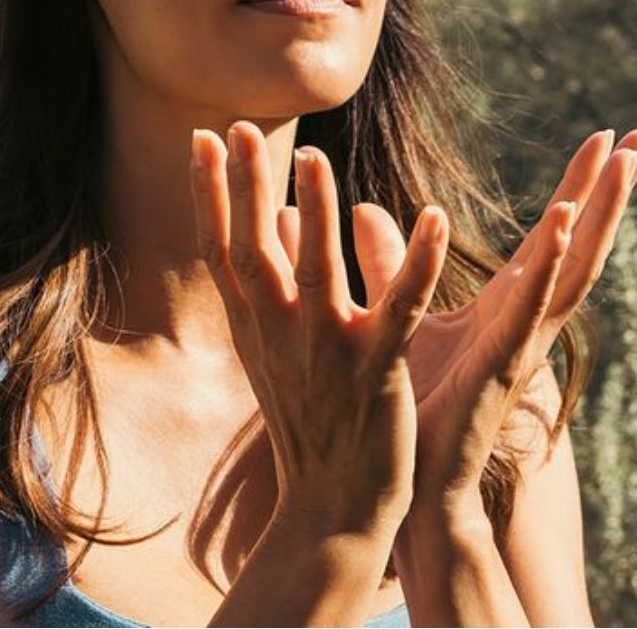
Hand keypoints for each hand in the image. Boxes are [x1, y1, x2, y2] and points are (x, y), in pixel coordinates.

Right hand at [189, 121, 452, 535]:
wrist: (332, 509)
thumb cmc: (310, 421)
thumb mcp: (278, 351)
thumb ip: (277, 284)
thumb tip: (281, 217)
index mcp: (256, 328)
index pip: (222, 249)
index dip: (210, 192)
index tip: (201, 137)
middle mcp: (280, 336)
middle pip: (255, 250)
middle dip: (246, 187)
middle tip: (238, 126)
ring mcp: (326, 354)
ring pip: (318, 271)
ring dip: (315, 211)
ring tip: (313, 156)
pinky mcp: (377, 371)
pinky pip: (398, 308)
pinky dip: (415, 262)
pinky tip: (435, 218)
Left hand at [274, 128, 636, 516]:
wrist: (409, 477)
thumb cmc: (410, 400)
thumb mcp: (397, 312)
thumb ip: (388, 261)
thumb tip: (360, 210)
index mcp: (509, 304)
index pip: (555, 233)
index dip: (583, 187)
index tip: (607, 136)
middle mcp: (527, 319)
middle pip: (581, 243)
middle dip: (612, 191)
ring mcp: (522, 343)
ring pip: (572, 271)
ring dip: (595, 216)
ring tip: (619, 165)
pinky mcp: (501, 367)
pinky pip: (532, 310)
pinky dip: (550, 267)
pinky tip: (563, 227)